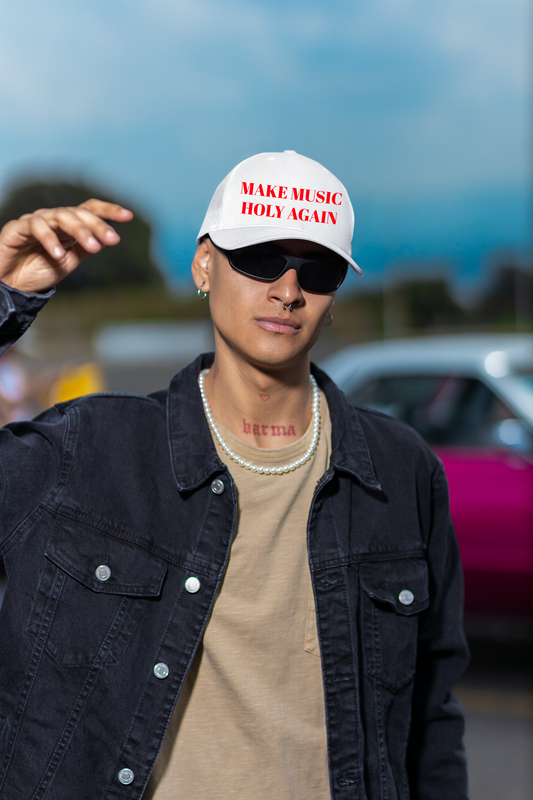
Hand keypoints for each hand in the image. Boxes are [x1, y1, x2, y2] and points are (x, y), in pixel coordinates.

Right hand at [0, 199, 133, 293]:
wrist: (11, 284)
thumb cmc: (38, 270)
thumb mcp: (69, 262)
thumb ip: (84, 249)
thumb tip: (106, 239)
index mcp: (67, 225)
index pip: (89, 210)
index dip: (108, 210)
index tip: (128, 216)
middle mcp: (53, 218)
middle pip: (79, 212)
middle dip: (98, 225)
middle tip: (112, 240)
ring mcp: (36, 220)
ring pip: (61, 216)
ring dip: (80, 231)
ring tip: (93, 247)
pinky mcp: (17, 227)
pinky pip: (37, 226)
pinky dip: (50, 239)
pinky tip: (60, 254)